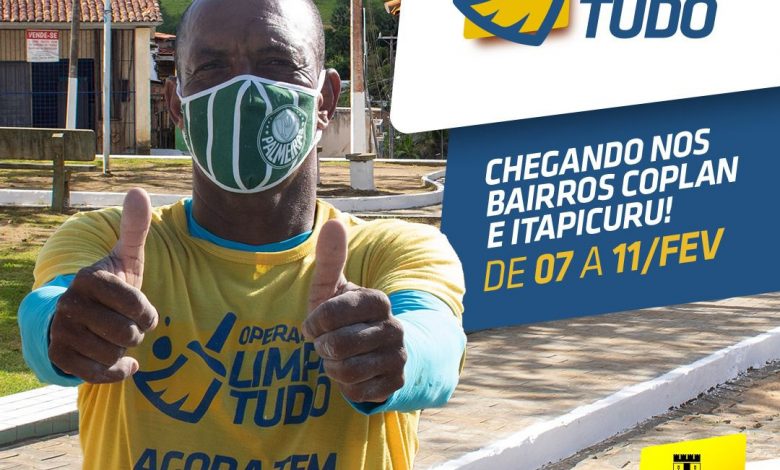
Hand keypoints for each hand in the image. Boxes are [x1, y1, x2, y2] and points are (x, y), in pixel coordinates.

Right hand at [49, 188, 157, 382]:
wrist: (84, 314)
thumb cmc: (114, 284)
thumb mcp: (127, 256)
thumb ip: (135, 228)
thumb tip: (138, 191)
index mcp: (89, 278)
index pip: (136, 305)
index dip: (147, 312)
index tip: (141, 309)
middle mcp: (69, 303)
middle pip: (127, 332)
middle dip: (136, 333)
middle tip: (129, 325)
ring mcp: (61, 330)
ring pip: (113, 353)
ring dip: (125, 350)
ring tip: (117, 337)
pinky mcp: (59, 355)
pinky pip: (97, 374)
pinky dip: (116, 372)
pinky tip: (123, 364)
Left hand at [302, 220, 405, 403]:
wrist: (378, 352)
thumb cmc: (347, 317)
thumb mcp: (334, 290)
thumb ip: (331, 259)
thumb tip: (333, 222)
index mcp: (378, 300)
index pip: (332, 313)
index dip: (315, 323)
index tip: (313, 325)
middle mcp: (394, 327)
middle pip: (338, 344)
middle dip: (323, 348)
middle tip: (326, 344)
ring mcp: (398, 355)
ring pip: (347, 370)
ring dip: (332, 367)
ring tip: (337, 358)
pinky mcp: (396, 381)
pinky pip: (357, 391)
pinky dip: (345, 386)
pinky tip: (351, 374)